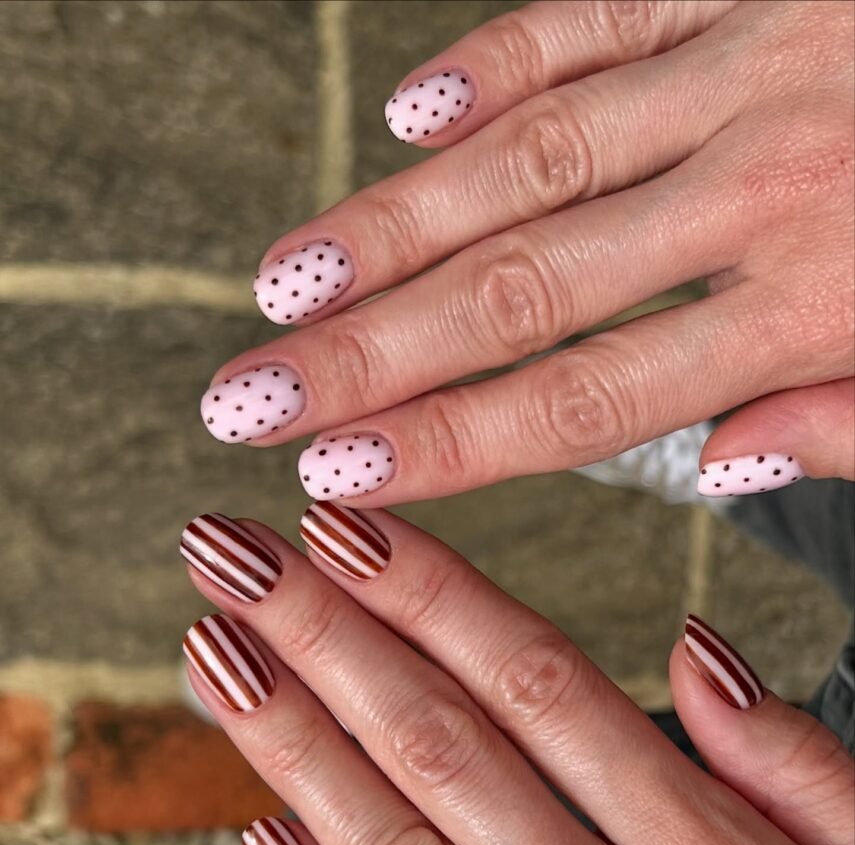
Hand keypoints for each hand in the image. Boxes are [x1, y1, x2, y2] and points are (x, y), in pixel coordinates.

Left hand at [180, 506, 853, 844]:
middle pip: (443, 747)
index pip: (539, 684)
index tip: (349, 530)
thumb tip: (695, 646)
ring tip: (216, 657)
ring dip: (295, 747)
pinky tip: (263, 835)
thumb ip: (794, 763)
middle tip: (239, 559)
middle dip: (327, 638)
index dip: (433, 595)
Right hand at [200, 0, 853, 503]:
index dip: (446, 441)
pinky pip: (594, 16)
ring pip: (530, 157)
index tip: (334, 470)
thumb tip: (732, 455)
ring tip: (285, 286)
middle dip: (365, 351)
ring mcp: (753, 63)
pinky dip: (492, 64)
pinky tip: (409, 121)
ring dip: (390, 226)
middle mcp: (768, 185)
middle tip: (247, 394)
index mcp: (826, 299)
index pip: (586, 399)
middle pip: (519, 289)